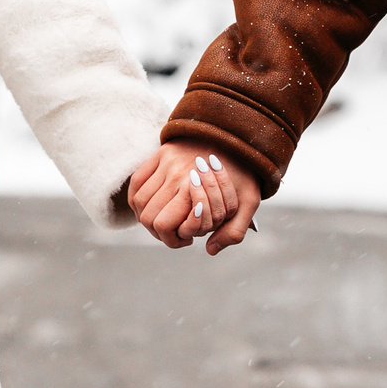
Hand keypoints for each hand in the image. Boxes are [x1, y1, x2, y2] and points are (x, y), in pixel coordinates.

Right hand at [125, 144, 261, 253]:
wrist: (238, 138)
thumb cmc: (244, 172)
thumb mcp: (250, 203)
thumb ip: (234, 232)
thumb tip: (209, 249)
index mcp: (194, 188)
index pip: (163, 225)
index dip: (172, 240)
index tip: (187, 239)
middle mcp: (175, 175)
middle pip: (147, 217)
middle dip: (159, 233)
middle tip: (175, 232)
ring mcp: (165, 162)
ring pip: (139, 201)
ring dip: (147, 216)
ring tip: (165, 220)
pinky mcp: (160, 154)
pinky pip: (136, 182)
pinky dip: (137, 198)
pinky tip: (151, 206)